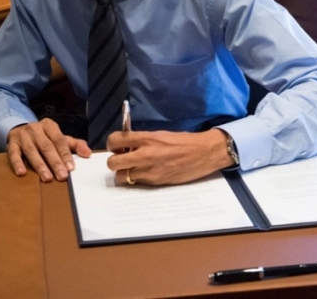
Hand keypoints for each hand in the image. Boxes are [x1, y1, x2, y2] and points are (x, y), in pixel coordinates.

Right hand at [7, 119, 91, 181]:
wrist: (20, 130)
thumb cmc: (44, 138)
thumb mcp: (59, 138)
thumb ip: (74, 145)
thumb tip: (88, 153)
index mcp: (49, 125)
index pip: (59, 140)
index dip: (65, 154)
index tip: (71, 168)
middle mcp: (35, 129)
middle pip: (46, 146)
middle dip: (55, 162)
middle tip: (62, 176)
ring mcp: (22, 136)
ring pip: (31, 151)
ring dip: (39, 165)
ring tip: (47, 178)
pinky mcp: (11, 143)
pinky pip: (13, 153)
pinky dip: (17, 163)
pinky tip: (22, 173)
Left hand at [104, 128, 232, 185]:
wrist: (203, 153)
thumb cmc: (183, 141)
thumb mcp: (160, 134)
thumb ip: (142, 140)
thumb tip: (127, 146)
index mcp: (146, 138)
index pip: (114, 141)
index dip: (113, 144)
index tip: (117, 146)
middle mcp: (145, 154)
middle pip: (112, 163)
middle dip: (114, 161)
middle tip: (123, 159)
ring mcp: (149, 170)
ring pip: (121, 176)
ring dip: (124, 173)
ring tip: (133, 168)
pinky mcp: (156, 181)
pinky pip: (136, 182)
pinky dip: (137, 179)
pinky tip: (146, 173)